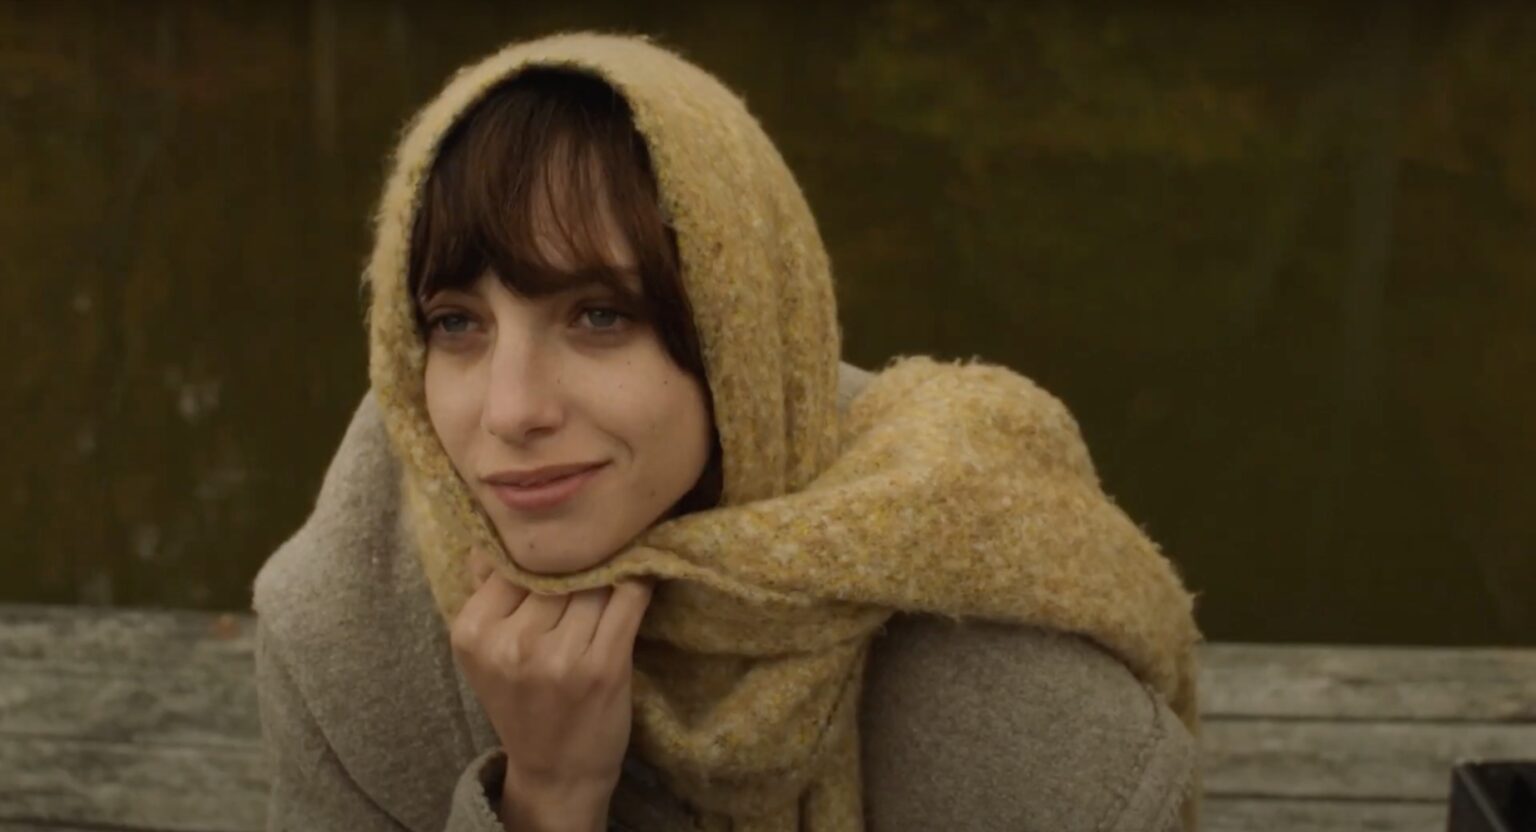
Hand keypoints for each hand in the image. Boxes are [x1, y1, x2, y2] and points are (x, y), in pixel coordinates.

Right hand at [450, 549, 652, 830]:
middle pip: (556, 569)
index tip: (562, 538)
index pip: (513, 561)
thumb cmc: (522, 700)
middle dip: (578, 558)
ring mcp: (559, 656)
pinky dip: (637, 580)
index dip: (542, 550)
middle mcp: (512, 643)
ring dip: (610, 567)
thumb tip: (501, 530)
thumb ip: (489, 592)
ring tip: (621, 555)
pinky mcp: (605, 665)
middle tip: (598, 541)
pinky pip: (629, 598)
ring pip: (593, 580)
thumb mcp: (487, 649)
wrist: (556, 769)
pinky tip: (642, 571)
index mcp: (473, 632)